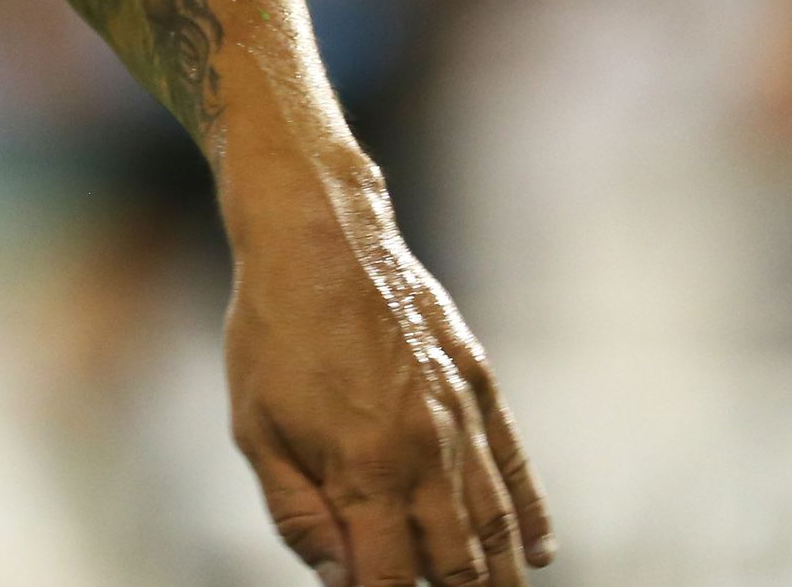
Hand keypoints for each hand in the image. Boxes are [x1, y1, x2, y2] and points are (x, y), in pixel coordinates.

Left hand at [224, 189, 554, 585]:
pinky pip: (517, 468)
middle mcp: (425, 454)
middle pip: (457, 567)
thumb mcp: (256, 430)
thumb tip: (340, 580)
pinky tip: (535, 554)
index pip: (387, 579)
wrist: (318, 238)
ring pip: (495, 528)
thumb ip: (298, 515)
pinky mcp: (480, 387)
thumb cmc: (272, 335)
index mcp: (364, 470)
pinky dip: (530, 518)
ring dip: (497, 578)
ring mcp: (462, 420)